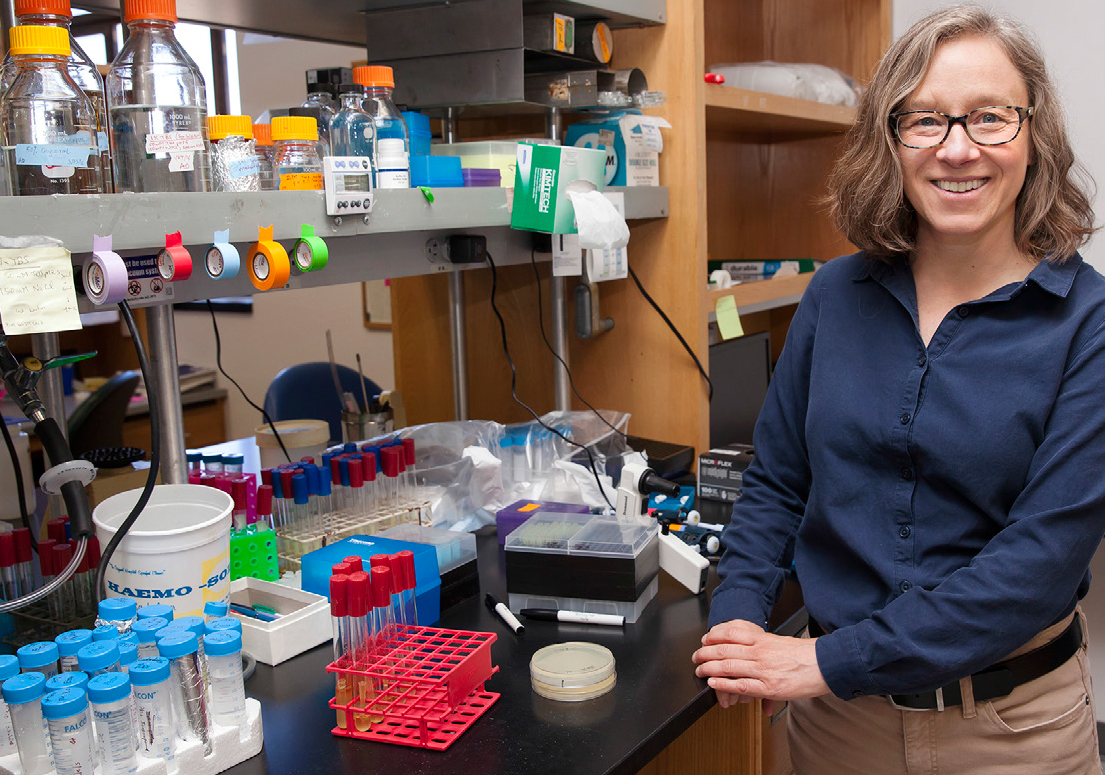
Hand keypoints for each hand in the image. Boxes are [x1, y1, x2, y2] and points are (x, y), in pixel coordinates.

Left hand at [692, 619, 829, 703]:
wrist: (826, 664)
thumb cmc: (806, 655)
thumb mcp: (780, 642)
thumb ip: (762, 644)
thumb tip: (747, 646)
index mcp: (763, 639)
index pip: (731, 632)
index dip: (713, 635)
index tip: (705, 639)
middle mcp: (760, 652)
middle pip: (724, 649)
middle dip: (705, 653)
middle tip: (696, 657)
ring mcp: (764, 669)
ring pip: (728, 666)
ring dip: (709, 668)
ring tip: (699, 671)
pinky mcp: (769, 687)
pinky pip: (741, 685)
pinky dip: (724, 683)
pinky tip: (713, 683)